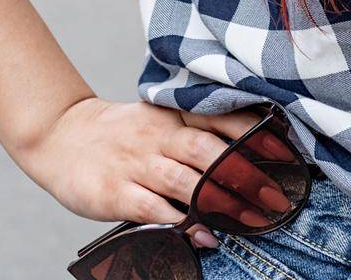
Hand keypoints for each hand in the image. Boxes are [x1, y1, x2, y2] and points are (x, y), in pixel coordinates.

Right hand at [17, 95, 274, 251]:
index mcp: (174, 115)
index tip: (287, 151)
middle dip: (246, 174)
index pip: (222, 118)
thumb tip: (245, 155)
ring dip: (220, 201)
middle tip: (277, 197)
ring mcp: (137, 163)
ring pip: (186, 180)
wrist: (62, 135)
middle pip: (210, 151)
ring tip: (250, 220)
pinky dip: (179, 222)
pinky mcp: (115, 191)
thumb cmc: (122, 133)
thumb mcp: (160, 120)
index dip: (256, 134)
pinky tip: (202, 234)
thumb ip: (195, 134)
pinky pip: (153, 208)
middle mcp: (159, 135)